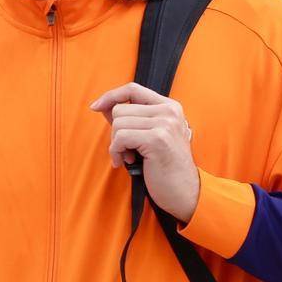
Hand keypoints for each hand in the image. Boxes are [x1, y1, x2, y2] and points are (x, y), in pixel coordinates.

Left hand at [89, 82, 199, 222]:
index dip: (111, 95)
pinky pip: (120, 138)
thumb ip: (131, 119)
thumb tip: (104, 106)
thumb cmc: (165, 168)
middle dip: (115, 131)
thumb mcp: (150, 136)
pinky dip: (116, 152)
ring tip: (128, 157)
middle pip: (121, 109)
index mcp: (170, 107)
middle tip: (126, 150)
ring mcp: (164, 124)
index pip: (133, 89)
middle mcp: (169, 111)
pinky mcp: (157, 139)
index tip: (96, 106)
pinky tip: (127, 162)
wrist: (185, 193)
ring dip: (116, 144)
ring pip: (118, 123)